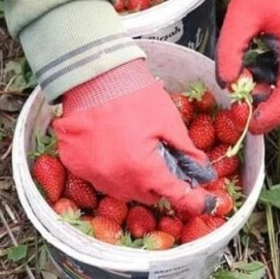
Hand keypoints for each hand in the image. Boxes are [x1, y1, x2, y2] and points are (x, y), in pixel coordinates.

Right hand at [51, 60, 217, 214]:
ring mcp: (92, 174)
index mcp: (144, 170)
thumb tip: (201, 167)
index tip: (205, 203)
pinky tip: (112, 148)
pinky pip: (97, 177)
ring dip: (132, 178)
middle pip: (147, 196)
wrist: (93, 75)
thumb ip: (186, 150)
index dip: (194, 200)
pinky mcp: (74, 164)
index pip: (176, 195)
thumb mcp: (168, 120)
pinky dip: (108, 169)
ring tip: (135, 153)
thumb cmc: (134, 94)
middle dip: (158, 184)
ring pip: (121, 190)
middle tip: (162, 162)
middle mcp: (116, 180)